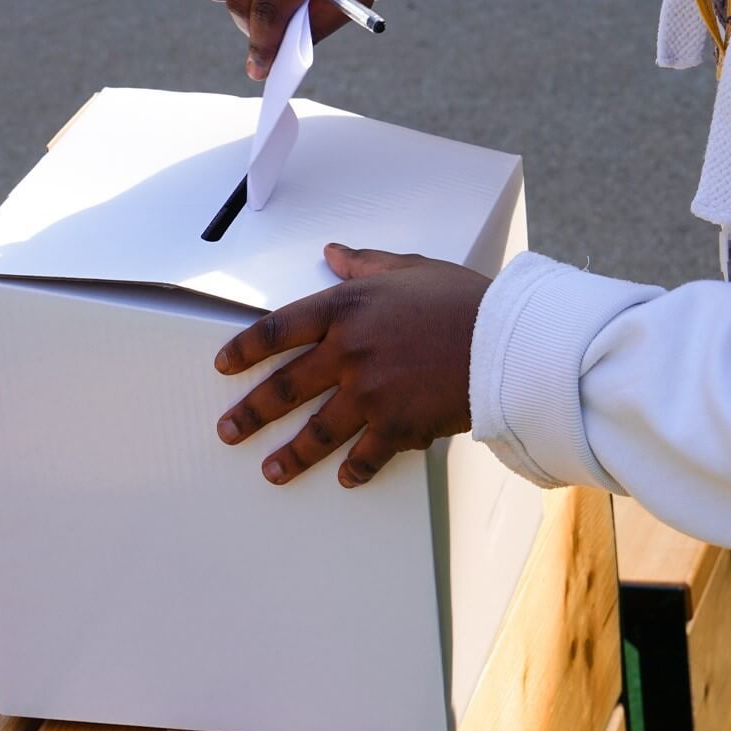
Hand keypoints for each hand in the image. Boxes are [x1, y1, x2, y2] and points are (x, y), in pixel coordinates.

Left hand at [214, 245, 490, 487]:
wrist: (506, 340)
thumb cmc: (463, 300)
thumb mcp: (410, 268)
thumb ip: (364, 264)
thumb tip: (331, 252)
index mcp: (346, 307)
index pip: (277, 329)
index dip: (244, 348)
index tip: (224, 364)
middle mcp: (349, 351)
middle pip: (284, 388)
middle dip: (251, 413)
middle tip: (229, 430)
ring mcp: (371, 393)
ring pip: (316, 431)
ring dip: (290, 455)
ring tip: (271, 471)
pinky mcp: (398, 426)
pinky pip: (366, 456)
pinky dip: (354, 469)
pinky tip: (345, 478)